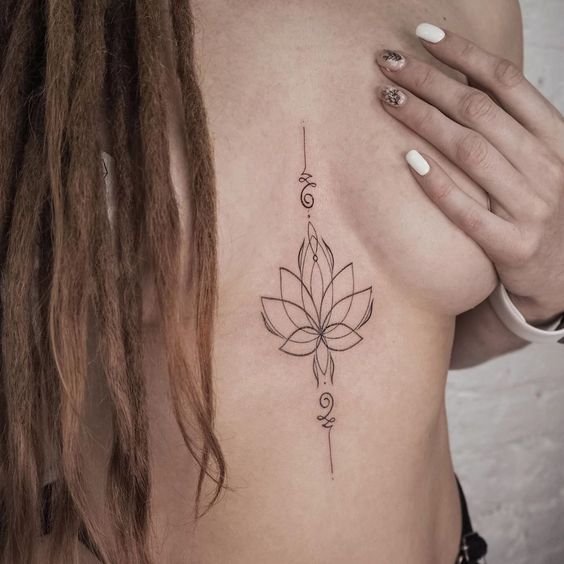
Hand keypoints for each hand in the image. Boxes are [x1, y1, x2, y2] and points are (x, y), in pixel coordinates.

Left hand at [375, 23, 563, 324]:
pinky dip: (438, 183)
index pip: (506, 82)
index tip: (422, 35)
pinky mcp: (511, 245)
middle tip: (387, 63)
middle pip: (479, 110)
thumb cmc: (542, 206)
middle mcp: (547, 165)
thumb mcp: (540, 158)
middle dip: (429, 81)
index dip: (463, 54)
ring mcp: (531, 207)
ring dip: (424, 120)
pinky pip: (468, 210)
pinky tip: (407, 159)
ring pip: (471, 151)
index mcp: (556, 137)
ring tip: (387, 98)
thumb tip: (461, 77)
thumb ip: (509, 124)